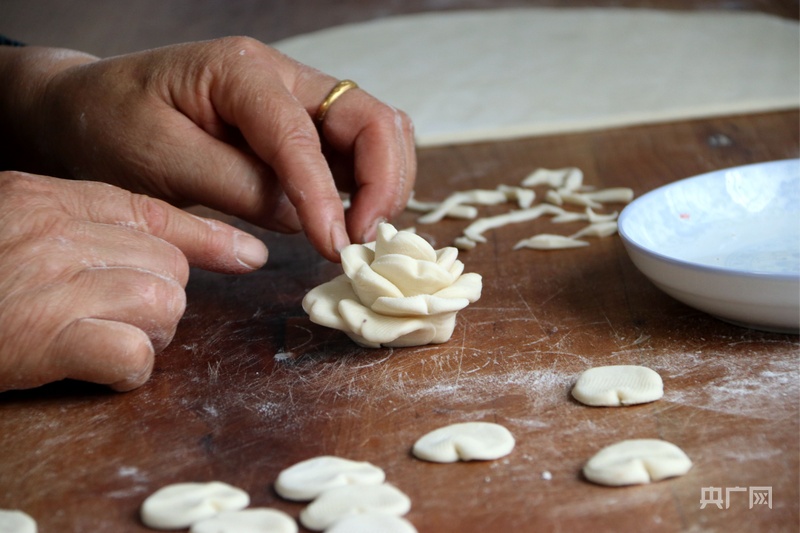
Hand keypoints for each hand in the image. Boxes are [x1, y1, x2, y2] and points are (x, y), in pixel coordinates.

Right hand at [0, 171, 267, 391]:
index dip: (209, 240)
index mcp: (48, 197)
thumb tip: (178, 247)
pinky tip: (95, 363)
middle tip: (114, 313)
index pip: (155, 214)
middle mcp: (54, 232)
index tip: (248, 256)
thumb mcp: (23, 225)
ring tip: (100, 336)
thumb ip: (91, 224)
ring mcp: (50, 283)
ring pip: (164, 305)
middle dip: (157, 298)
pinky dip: (125, 367)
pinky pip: (133, 354)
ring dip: (146, 333)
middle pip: (170, 268)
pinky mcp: (45, 338)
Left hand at [1, 38, 415, 260]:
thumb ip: (235, 185)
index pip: (301, 134)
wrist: (90, 109)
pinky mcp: (300, 131)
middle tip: (361, 242)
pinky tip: (352, 222)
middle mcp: (283, 78)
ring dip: (385, 186)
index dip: (324, 195)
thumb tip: (302, 217)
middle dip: (382, 182)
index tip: (334, 247)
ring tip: (360, 236)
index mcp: (241, 72)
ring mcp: (297, 102)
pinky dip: (369, 188)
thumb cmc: (112, 126)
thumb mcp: (159, 159)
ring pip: (377, 133)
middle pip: (371, 118)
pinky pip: (355, 153)